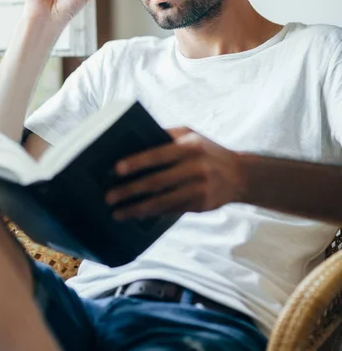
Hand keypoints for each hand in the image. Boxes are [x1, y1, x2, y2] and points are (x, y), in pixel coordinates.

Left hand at [105, 128, 244, 219]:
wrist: (240, 174)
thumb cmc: (208, 151)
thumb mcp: (192, 135)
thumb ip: (168, 136)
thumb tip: (136, 140)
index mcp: (190, 147)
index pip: (158, 154)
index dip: (137, 162)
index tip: (116, 170)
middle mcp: (196, 167)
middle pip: (157, 181)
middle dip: (130, 190)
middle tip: (109, 197)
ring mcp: (199, 188)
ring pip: (163, 201)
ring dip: (137, 209)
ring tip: (117, 214)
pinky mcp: (201, 205)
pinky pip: (172, 210)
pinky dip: (153, 213)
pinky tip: (137, 215)